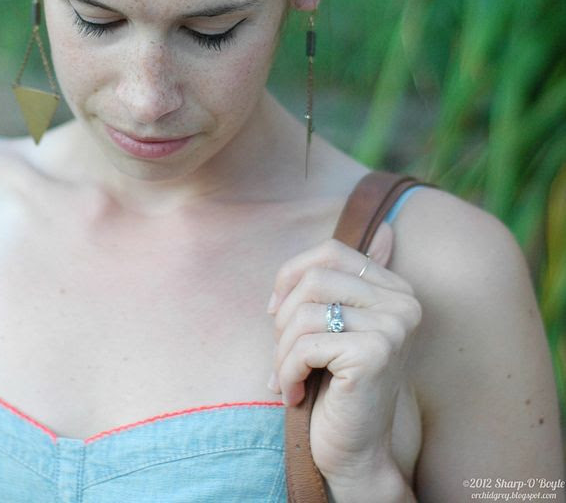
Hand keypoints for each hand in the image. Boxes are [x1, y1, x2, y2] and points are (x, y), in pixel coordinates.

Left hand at [268, 222, 421, 482]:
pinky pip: (307, 345)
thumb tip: (388, 227)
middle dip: (283, 319)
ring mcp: (393, 327)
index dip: (291, 276)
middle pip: (313, 280)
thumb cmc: (338, 386)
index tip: (275, 311)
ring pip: (305, 313)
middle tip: (283, 354)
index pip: (330, 252)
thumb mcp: (340, 325)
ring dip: (282, 351)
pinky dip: (287, 371)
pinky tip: (293, 394)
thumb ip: (350, 280)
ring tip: (287, 378)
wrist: (355, 452)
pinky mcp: (375, 354)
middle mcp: (404, 304)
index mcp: (397, 289)